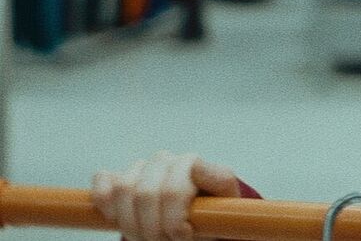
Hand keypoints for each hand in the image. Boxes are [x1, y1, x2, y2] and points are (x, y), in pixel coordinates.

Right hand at [91, 152, 240, 240]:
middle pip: (147, 192)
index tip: (182, 236)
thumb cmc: (208, 216)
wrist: (191, 217)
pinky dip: (106, 204)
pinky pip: (104, 181)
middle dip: (151, 227)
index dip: (174, 218)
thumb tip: (199, 183)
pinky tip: (117, 220)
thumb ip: (220, 197)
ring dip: (129, 222)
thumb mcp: (224, 210)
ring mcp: (143, 166)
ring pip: (123, 188)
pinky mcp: (119, 174)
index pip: (176, 186)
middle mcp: (168, 160)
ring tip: (144, 238)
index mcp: (195, 165)